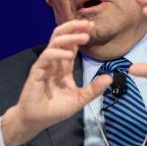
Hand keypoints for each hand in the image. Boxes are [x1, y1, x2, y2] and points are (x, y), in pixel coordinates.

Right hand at [1, 20, 111, 145]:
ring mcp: (45, 64)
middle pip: (62, 36)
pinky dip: (58, 53)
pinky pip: (47, 56)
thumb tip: (110, 78)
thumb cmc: (55, 109)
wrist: (36, 121)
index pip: (72, 44)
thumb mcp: (79, 99)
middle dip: (74, 28)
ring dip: (70, 37)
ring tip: (84, 37)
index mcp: (64, 66)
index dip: (81, 34)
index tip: (93, 27)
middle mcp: (54, 61)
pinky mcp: (37, 71)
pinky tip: (70, 55)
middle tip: (89, 25)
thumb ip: (93, 89)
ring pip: (55, 42)